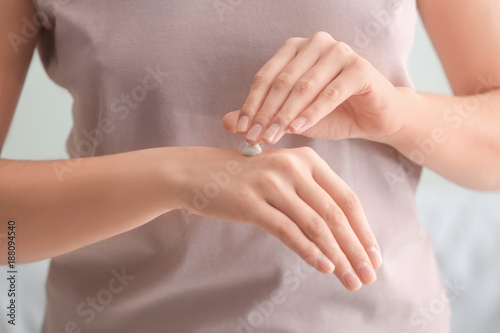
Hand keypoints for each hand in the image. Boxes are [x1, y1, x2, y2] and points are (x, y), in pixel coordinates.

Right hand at [174, 146, 382, 290]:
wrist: (199, 173)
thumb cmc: (245, 179)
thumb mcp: (283, 176)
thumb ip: (311, 194)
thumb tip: (343, 233)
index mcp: (307, 159)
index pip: (346, 197)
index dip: (363, 229)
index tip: (374, 255)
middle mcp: (292, 167)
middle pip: (335, 214)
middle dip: (356, 248)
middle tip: (368, 275)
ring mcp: (271, 184)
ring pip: (315, 225)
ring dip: (337, 256)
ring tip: (351, 280)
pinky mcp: (251, 203)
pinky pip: (287, 231)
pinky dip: (309, 252)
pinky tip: (324, 267)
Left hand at [223, 31, 403, 143]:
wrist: (375, 118)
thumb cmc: (332, 115)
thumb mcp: (292, 118)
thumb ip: (263, 117)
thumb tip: (227, 123)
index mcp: (295, 50)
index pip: (266, 77)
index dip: (252, 104)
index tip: (242, 130)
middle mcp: (315, 44)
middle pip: (282, 81)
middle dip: (266, 113)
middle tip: (255, 138)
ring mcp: (339, 52)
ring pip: (304, 86)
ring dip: (285, 114)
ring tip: (273, 137)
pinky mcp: (360, 68)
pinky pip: (331, 92)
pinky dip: (312, 112)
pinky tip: (298, 130)